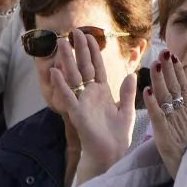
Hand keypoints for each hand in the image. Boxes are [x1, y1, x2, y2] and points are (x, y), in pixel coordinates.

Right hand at [51, 27, 135, 180]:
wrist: (111, 154)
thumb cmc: (117, 135)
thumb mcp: (127, 110)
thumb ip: (127, 92)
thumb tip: (130, 74)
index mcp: (102, 92)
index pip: (97, 67)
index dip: (93, 51)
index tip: (90, 35)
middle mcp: (90, 94)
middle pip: (83, 67)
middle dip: (79, 50)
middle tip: (74, 31)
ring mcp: (82, 103)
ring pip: (73, 78)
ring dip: (67, 60)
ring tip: (61, 43)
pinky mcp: (77, 114)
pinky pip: (68, 98)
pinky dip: (61, 86)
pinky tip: (55, 72)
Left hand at [142, 51, 186, 177]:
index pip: (183, 88)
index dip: (178, 72)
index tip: (173, 57)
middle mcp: (183, 116)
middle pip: (175, 88)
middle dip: (169, 70)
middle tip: (163, 52)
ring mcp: (174, 125)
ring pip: (166, 98)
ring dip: (160, 81)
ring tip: (155, 64)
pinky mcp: (165, 136)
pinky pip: (158, 117)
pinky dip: (152, 104)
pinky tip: (146, 91)